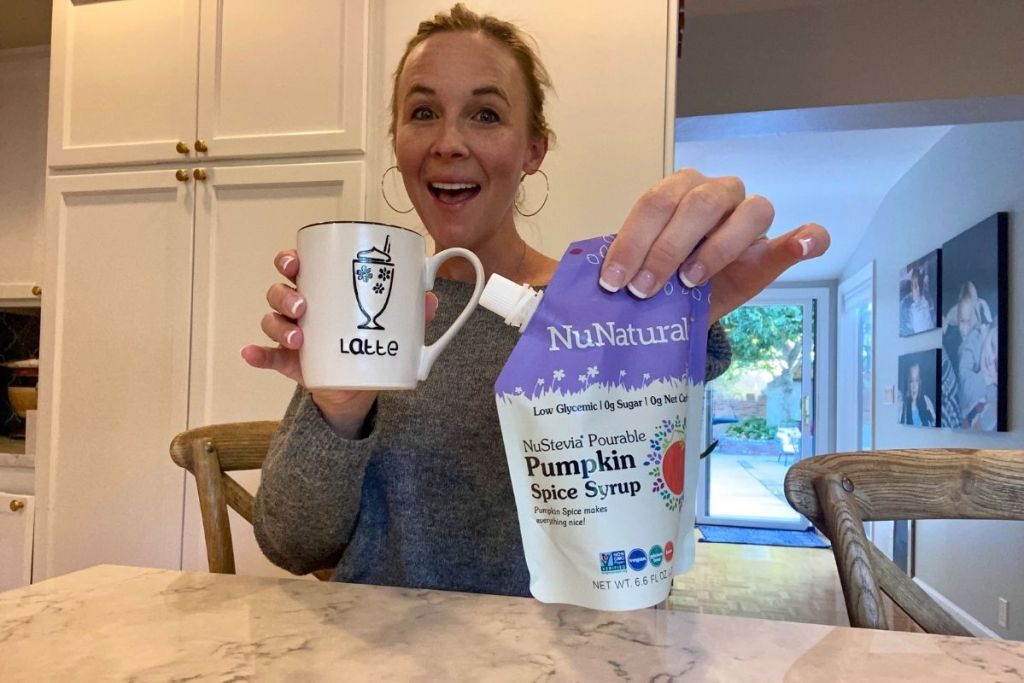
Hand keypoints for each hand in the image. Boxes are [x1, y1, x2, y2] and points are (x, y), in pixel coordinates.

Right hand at [241, 250, 438, 433]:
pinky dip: (257, 355)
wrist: (360, 384)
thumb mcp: (392, 325)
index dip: (289, 259)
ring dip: (279, 326)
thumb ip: (411, 312)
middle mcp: (301, 307)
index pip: (297, 265)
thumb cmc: (369, 339)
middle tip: (304, 308)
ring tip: (298, 339)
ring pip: (272, 320)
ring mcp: (291, 334)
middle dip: (285, 295)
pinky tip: (251, 354)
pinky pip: (266, 356)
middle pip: (279, 290)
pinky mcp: (288, 362)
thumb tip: (429, 299)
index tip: (296, 263)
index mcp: (322, 289)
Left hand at [598, 168, 829, 323]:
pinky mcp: (772, 248)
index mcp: (672, 194)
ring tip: (690, 282)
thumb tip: (529, 295)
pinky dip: (804, 238)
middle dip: (667, 246)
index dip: (632, 240)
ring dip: (718, 246)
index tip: (614, 282)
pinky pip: (798, 235)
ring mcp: (746, 218)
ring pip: (745, 210)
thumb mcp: (617, 282)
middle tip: (643, 289)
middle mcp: (712, 196)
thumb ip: (586, 280)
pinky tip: (806, 242)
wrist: (678, 312)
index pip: (653, 204)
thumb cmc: (648, 289)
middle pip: (698, 202)